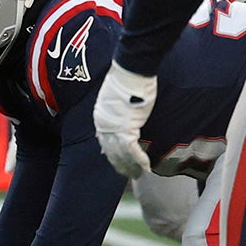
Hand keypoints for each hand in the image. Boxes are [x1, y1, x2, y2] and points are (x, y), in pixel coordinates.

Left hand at [92, 62, 156, 177]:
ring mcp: (113, 128)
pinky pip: (133, 150)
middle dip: (120, 165)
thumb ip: (116, 109)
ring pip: (121, 155)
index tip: (116, 163)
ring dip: (131, 167)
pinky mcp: (126, 128)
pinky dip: (139, 160)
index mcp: (100, 118)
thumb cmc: (127, 78)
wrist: (130, 70)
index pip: (104, 142)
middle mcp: (103, 126)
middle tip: (129, 174)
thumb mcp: (116, 96)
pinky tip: (146, 167)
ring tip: (139, 174)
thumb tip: (123, 115)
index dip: (111, 155)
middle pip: (111, 152)